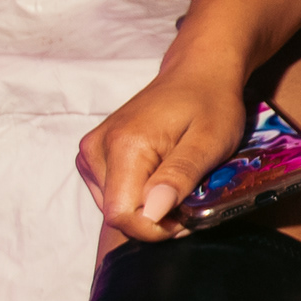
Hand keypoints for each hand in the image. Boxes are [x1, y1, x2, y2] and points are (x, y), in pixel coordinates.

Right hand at [77, 48, 250, 240]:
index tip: (188, 217)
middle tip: (191, 200)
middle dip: (155, 219)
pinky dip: (138, 196)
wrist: (196, 73)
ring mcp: (90, 151)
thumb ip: (180, 176)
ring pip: (113, 206)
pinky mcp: (93, 154)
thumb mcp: (210, 141)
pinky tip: (162, 179)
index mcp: (123, 145)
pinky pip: (112, 193)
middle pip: (116, 213)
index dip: (156, 228)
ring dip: (148, 208)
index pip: (122, 215)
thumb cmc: (210, 102)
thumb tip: (153, 213)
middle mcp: (95, 149)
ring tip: (179, 185)